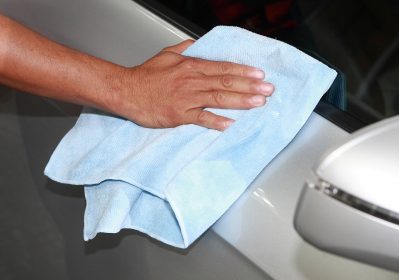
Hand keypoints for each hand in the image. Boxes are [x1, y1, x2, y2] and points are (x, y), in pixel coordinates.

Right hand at [110, 40, 273, 129]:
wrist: (126, 90)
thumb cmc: (146, 74)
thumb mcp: (167, 54)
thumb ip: (186, 48)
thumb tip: (201, 44)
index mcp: (191, 66)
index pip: (223, 67)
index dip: (243, 70)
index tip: (260, 74)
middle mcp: (192, 81)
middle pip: (226, 82)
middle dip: (250, 86)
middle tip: (269, 89)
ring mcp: (187, 98)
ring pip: (218, 98)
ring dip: (241, 101)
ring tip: (259, 103)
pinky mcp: (179, 114)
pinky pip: (201, 118)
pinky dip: (216, 121)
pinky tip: (230, 124)